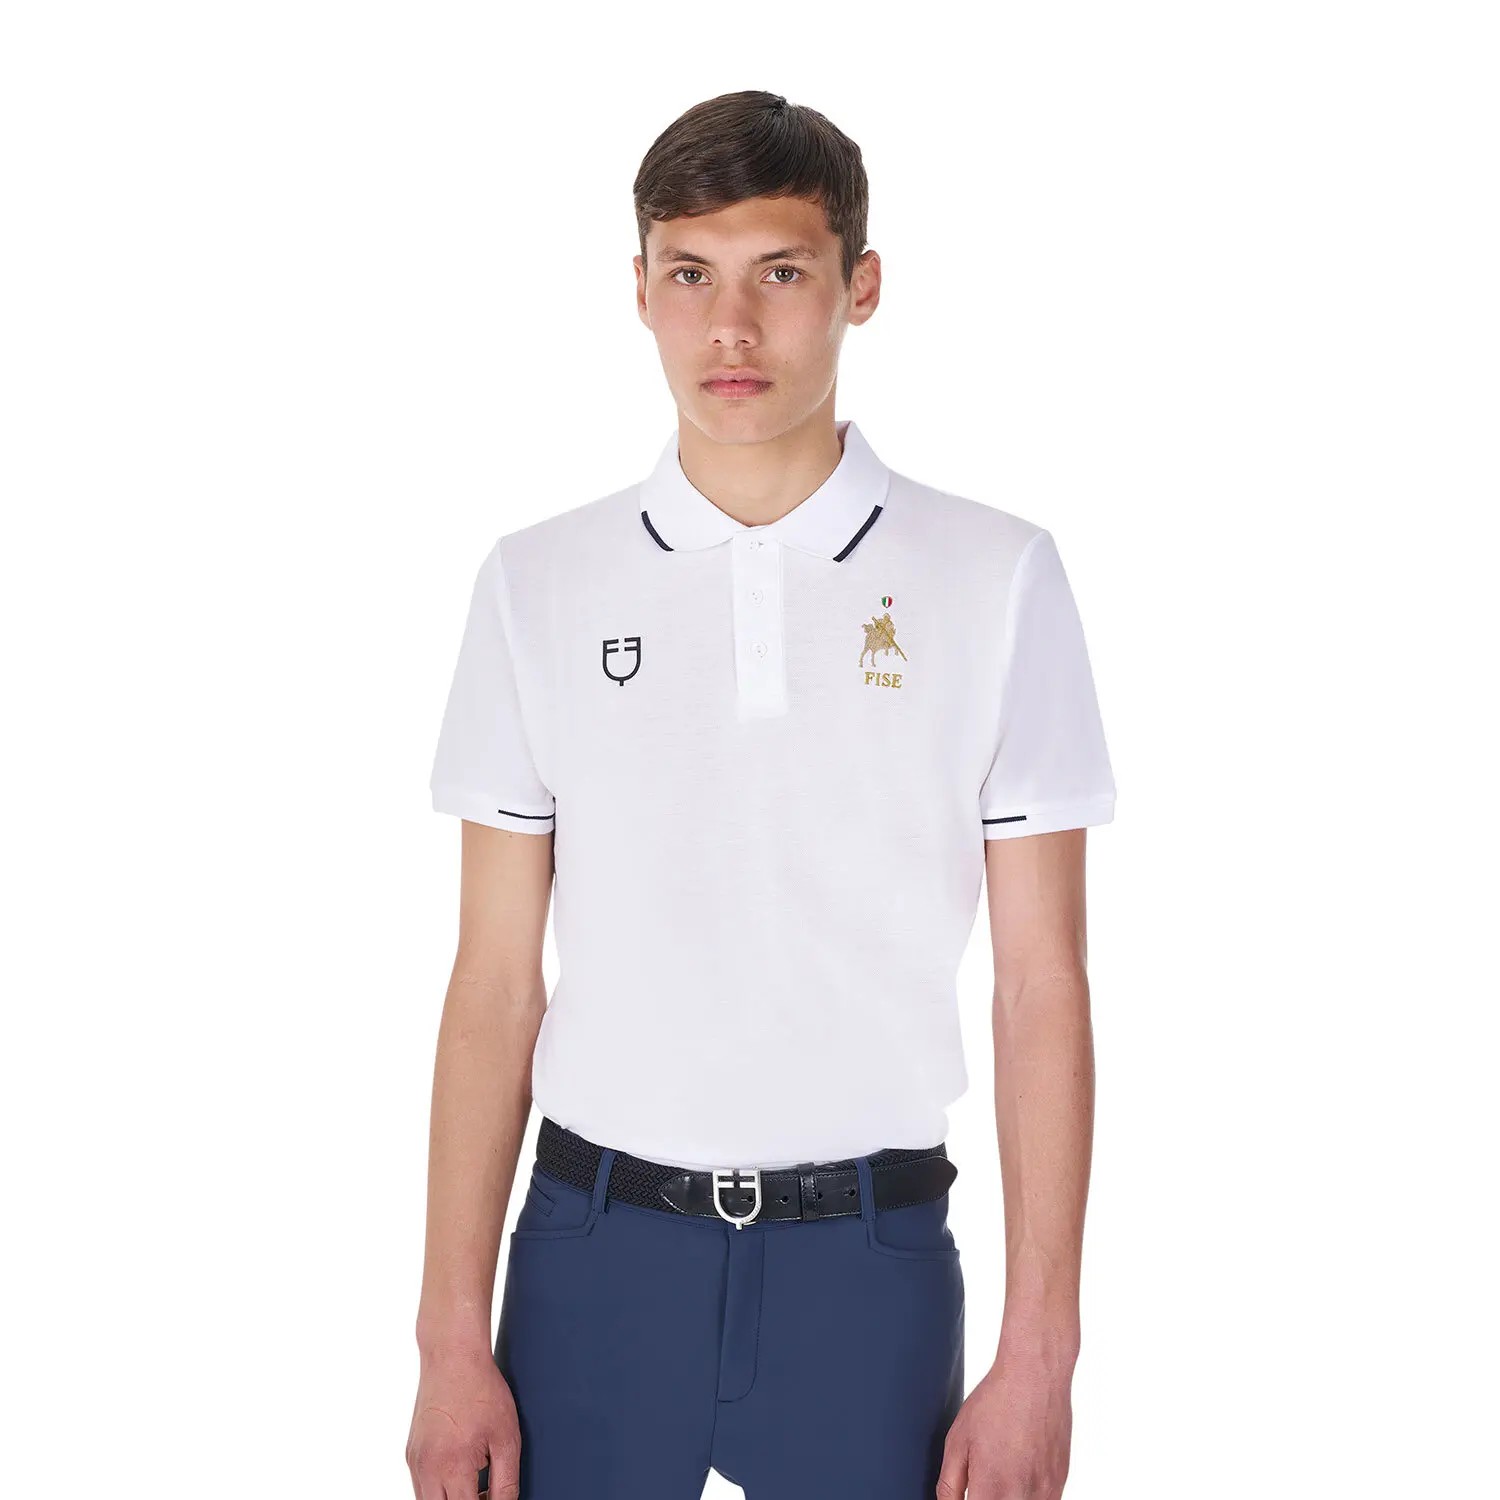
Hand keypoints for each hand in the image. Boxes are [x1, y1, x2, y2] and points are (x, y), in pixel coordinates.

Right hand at [405, 1345, 520, 1499]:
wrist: (452, 1355)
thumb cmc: (482, 1390)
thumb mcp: (507, 1437)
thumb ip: (506, 1482)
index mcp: (452, 1467)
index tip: (496, 1498)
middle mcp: (426, 1469)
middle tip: (486, 1495)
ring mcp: (414, 1462)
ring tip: (475, 1483)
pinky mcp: (410, 1453)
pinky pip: (421, 1486)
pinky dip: (440, 1489)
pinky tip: (461, 1469)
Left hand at [936, 1349, 1074, 1497]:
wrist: (1035, 1376)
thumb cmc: (995, 1402)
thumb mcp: (957, 1440)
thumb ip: (949, 1485)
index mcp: (992, 1487)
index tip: (967, 1493)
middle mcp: (1022, 1496)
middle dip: (986, 1498)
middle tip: (980, 1481)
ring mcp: (1046, 1492)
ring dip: (1007, 1498)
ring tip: (1001, 1472)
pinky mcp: (1060, 1484)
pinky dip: (1027, 1496)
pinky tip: (1018, 1473)